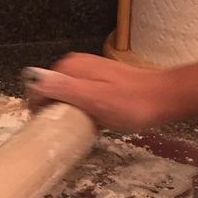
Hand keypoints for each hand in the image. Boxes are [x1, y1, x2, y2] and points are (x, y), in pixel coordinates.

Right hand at [23, 53, 171, 131]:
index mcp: (71, 67)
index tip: (44, 128)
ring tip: (75, 129)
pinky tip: (89, 123)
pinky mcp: (99, 82)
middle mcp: (76, 65)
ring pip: (64, 95)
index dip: (37, 108)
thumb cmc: (132, 103)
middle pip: (49, 90)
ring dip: (66, 112)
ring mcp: (88, 73)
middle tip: (61, 132)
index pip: (37, 86)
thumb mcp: (95, 99)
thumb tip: (34, 80)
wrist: (163, 99)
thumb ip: (65, 89)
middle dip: (51, 110)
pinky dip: (80, 110)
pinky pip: (79, 97)